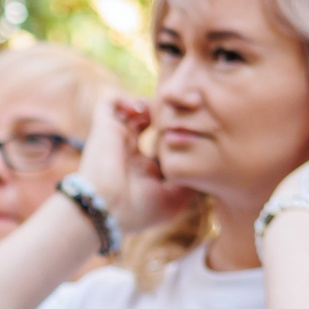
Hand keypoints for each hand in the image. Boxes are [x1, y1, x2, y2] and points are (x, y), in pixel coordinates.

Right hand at [79, 96, 193, 238]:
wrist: (106, 208)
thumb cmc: (139, 209)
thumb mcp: (175, 200)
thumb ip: (190, 181)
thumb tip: (205, 164)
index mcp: (143, 168)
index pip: (161, 142)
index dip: (176, 132)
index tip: (192, 129)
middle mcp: (129, 152)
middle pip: (148, 122)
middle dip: (165, 114)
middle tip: (182, 111)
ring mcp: (116, 139)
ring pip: (131, 109)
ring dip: (148, 105)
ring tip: (161, 111)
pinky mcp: (103, 128)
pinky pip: (110, 102)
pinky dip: (125, 99)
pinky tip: (140, 110)